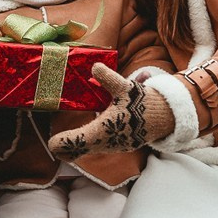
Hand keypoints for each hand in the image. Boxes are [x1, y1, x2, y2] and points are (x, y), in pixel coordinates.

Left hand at [45, 65, 176, 160]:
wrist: (166, 116)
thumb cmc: (143, 102)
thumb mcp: (124, 87)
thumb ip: (108, 78)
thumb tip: (94, 67)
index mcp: (104, 129)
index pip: (77, 141)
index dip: (62, 143)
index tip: (51, 143)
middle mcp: (108, 142)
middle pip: (82, 150)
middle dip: (67, 149)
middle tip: (54, 147)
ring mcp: (116, 146)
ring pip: (92, 150)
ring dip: (79, 147)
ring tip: (64, 147)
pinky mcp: (123, 146)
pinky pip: (102, 148)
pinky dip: (92, 145)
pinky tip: (85, 141)